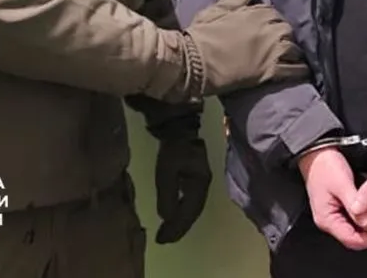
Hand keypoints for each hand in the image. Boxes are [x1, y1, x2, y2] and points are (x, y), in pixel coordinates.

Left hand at [153, 128, 211, 243]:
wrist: (180, 126)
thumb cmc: (173, 148)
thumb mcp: (167, 171)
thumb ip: (168, 195)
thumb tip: (166, 217)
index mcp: (200, 184)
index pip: (190, 212)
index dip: (177, 228)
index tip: (163, 240)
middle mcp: (203, 185)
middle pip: (193, 212)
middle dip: (179, 228)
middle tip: (163, 240)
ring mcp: (200, 181)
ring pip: (192, 208)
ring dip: (180, 221)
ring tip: (167, 232)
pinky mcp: (194, 177)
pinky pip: (189, 201)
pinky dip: (180, 211)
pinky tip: (172, 214)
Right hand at [184, 0, 309, 96]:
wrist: (195, 62)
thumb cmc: (202, 35)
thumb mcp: (216, 10)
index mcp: (256, 12)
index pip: (273, 13)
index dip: (271, 22)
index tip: (269, 29)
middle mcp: (269, 28)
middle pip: (287, 29)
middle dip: (285, 36)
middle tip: (281, 44)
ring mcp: (272, 50)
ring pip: (293, 48)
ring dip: (293, 52)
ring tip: (293, 58)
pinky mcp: (271, 71)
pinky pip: (294, 69)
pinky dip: (300, 71)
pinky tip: (303, 72)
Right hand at [298, 147, 366, 250]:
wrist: (316, 152)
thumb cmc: (325, 166)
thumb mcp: (342, 183)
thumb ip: (354, 203)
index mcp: (327, 219)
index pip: (353, 239)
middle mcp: (328, 220)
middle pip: (354, 238)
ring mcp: (332, 214)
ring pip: (354, 230)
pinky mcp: (337, 206)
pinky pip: (353, 220)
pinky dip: (365, 219)